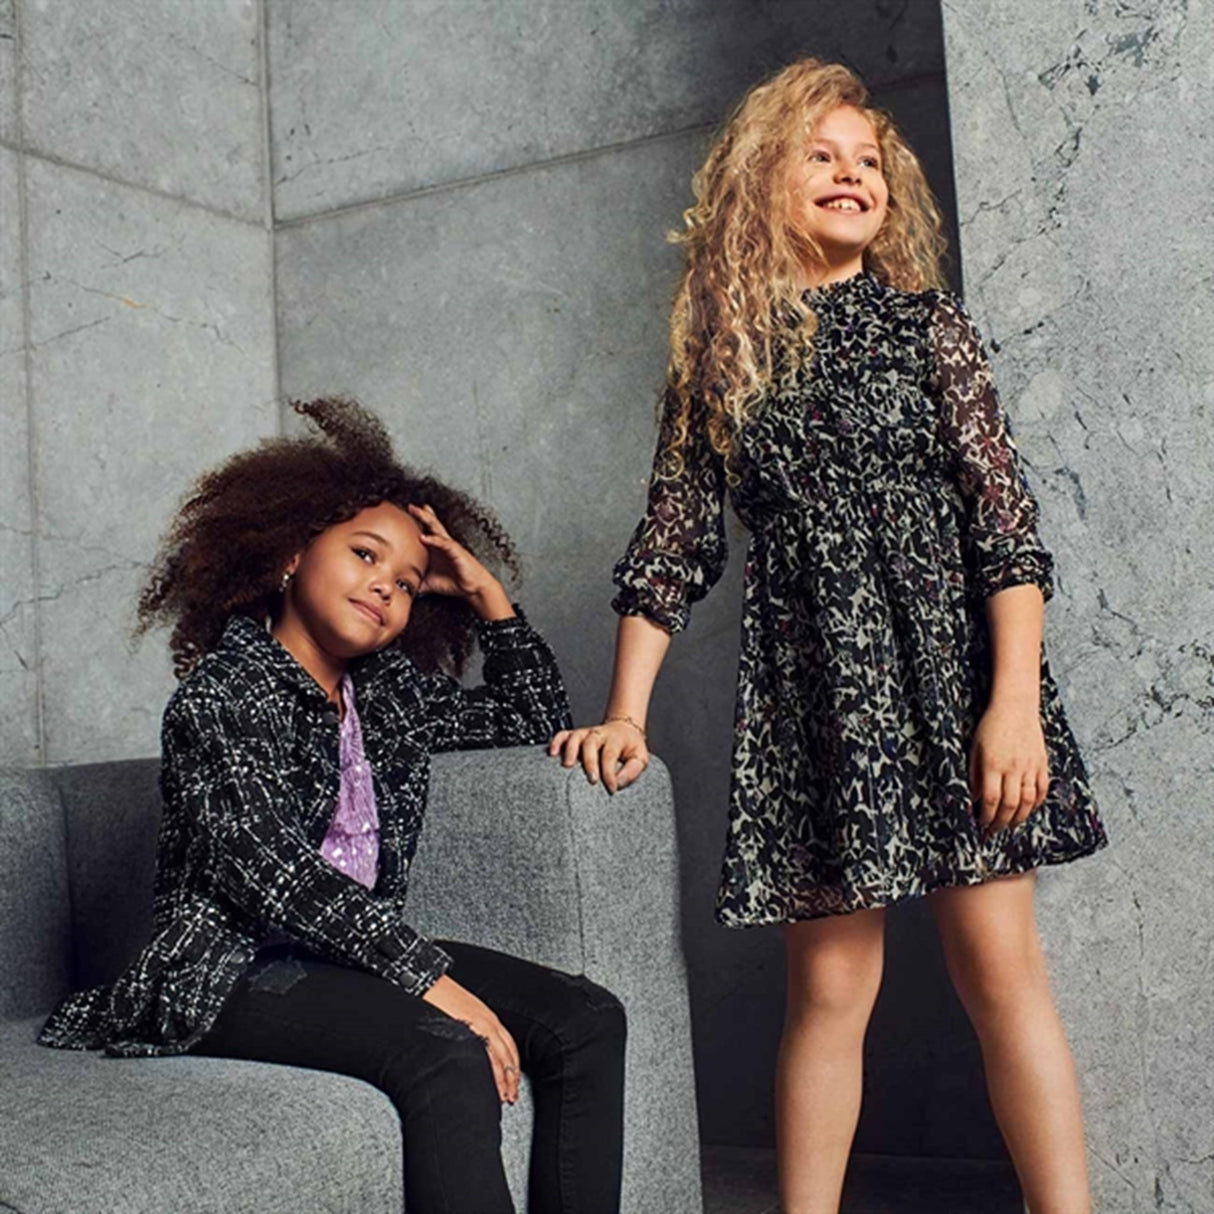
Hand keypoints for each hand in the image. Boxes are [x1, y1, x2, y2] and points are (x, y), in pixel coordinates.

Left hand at [408, 504, 511, 617]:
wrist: (472, 588)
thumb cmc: (453, 583)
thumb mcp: (429, 582)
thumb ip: (416, 581)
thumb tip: (401, 587)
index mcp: (436, 549)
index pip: (426, 531)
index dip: (417, 522)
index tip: (405, 514)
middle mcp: (442, 544)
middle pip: (430, 525)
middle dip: (421, 514)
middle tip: (410, 506)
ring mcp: (449, 546)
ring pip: (437, 528)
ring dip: (427, 519)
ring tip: (418, 511)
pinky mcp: (456, 551)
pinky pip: (444, 543)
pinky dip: (434, 539)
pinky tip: (424, 537)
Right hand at [422, 974, 520, 1103]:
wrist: (429, 983)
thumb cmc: (444, 998)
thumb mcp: (466, 1013)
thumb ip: (474, 1030)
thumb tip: (477, 1049)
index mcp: (489, 1018)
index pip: (509, 1046)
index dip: (513, 1066)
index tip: (513, 1081)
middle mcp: (488, 1022)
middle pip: (508, 1054)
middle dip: (512, 1077)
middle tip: (512, 1095)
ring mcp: (480, 1025)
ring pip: (500, 1057)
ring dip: (504, 1078)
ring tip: (504, 1096)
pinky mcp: (468, 1029)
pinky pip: (485, 1053)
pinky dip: (491, 1071)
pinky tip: (489, 1084)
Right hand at [548, 718, 648, 794]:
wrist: (624, 729)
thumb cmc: (631, 747)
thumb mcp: (640, 758)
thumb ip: (632, 771)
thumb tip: (618, 783)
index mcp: (616, 739)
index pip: (611, 755)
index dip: (610, 773)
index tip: (611, 788)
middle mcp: (600, 734)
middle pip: (591, 743)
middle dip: (590, 762)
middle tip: (591, 780)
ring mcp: (586, 733)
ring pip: (575, 736)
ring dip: (569, 750)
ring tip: (567, 766)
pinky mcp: (577, 735)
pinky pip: (563, 734)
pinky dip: (556, 742)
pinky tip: (552, 753)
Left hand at [968, 704, 1049, 835]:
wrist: (1016, 707)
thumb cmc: (991, 726)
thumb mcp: (974, 748)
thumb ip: (974, 774)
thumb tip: (974, 799)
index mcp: (993, 764)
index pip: (990, 799)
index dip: (986, 816)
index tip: (981, 824)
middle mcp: (1013, 767)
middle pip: (1010, 804)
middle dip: (1001, 822)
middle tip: (994, 831)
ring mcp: (1030, 766)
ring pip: (1028, 801)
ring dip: (1019, 818)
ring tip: (1010, 825)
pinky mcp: (1042, 763)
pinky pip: (1042, 789)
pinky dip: (1036, 804)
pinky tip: (1028, 810)